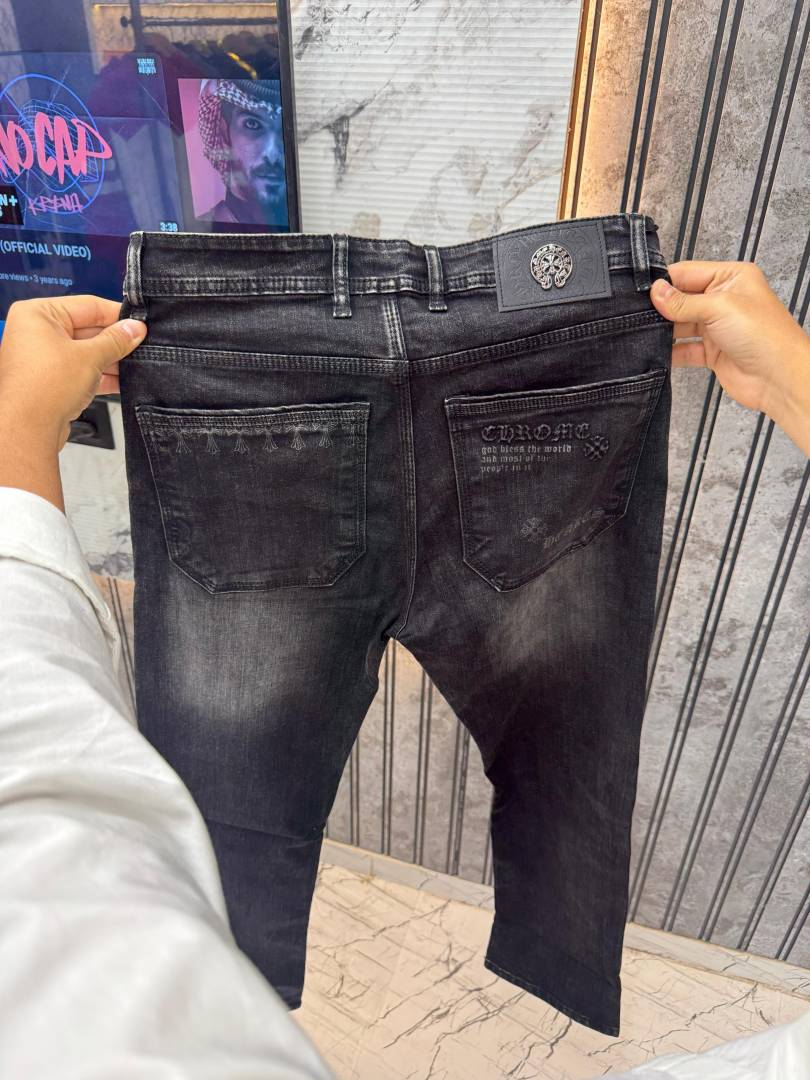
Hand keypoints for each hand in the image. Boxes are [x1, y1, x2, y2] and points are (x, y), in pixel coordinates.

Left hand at [0, 295, 146, 451]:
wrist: (26, 430)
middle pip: (87, 330)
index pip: (88, 306)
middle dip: (115, 342)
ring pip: (85, 353)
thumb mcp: (90, 357)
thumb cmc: (42, 389)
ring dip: (111, 361)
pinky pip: (80, 371)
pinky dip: (100, 376)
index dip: (117, 315)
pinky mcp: (50, 381)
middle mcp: (36, 333)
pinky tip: (122, 382)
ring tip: (136, 366)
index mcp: (38, 314)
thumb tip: (134, 329)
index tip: (139, 324)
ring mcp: (42, 358)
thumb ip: (116, 341)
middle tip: (142, 346)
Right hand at [650, 260, 809, 455]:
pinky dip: (670, 352)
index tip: (641, 292)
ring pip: (681, 325)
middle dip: (661, 307)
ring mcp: (717, 327)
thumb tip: (656, 291)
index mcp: (731, 278)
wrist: (779, 378)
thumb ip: (684, 301)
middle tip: (634, 314)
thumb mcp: (720, 308)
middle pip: (682, 299)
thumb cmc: (764, 336)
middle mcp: (723, 300)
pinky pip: (684, 349)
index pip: (688, 273)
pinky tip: (655, 353)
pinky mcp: (712, 352)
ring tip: (640, 333)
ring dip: (663, 331)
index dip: (665, 282)